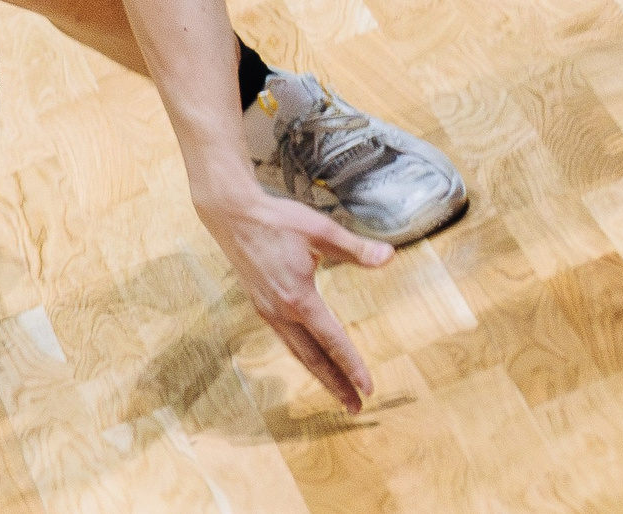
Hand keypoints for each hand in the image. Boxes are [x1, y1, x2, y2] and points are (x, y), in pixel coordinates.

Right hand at [196, 184, 390, 413]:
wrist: (233, 215)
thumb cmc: (277, 220)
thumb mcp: (321, 230)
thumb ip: (355, 249)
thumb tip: (389, 256)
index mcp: (298, 297)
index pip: (332, 340)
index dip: (352, 365)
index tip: (368, 387)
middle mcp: (281, 312)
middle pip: (313, 358)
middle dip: (336, 384)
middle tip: (355, 407)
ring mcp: (267, 311)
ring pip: (297, 353)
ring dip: (319, 375)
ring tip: (338, 393)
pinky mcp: (260, 305)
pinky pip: (285, 340)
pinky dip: (302, 356)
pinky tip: (310, 358)